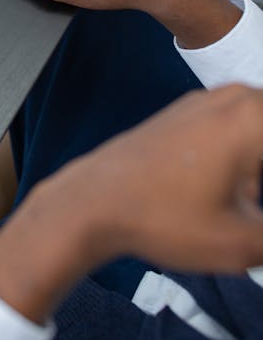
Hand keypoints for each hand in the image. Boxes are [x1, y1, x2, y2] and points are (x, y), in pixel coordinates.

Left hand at [0, 85, 262, 323]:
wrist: (94, 203)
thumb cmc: (163, 218)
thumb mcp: (245, 243)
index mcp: (256, 116)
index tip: (256, 212)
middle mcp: (236, 97)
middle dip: (260, 186)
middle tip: (249, 210)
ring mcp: (209, 101)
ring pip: (259, 134)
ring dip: (255, 177)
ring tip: (242, 205)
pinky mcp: (190, 114)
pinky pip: (240, 132)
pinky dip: (247, 162)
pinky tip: (237, 197)